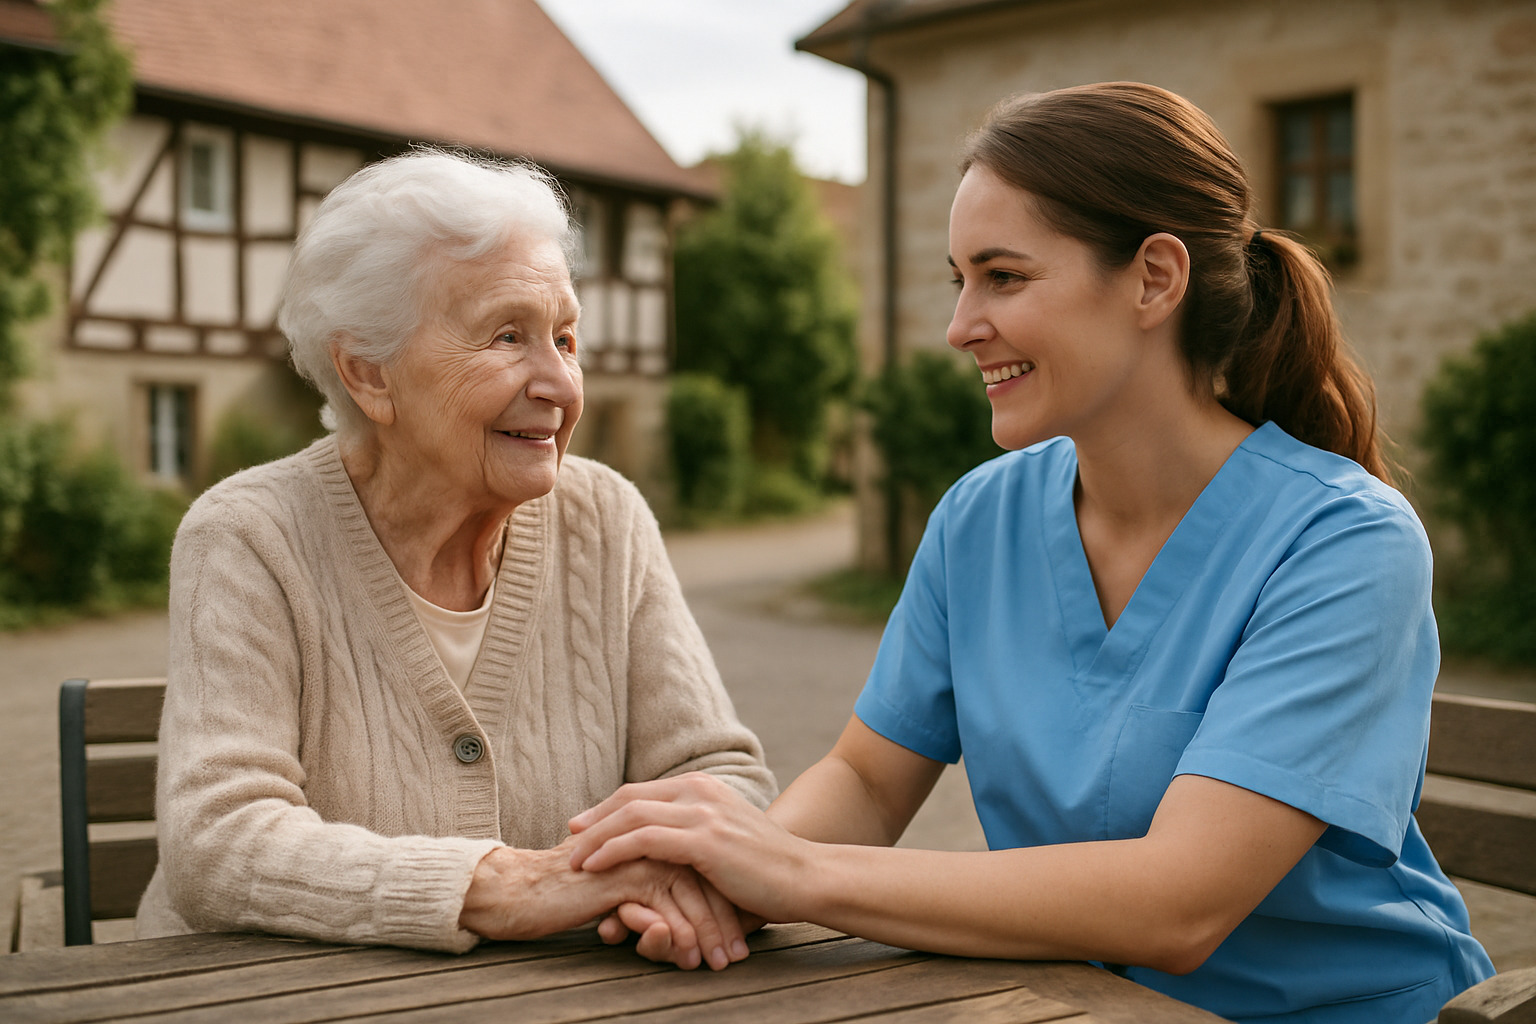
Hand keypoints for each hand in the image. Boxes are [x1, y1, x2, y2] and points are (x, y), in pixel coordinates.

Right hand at [458, 839, 747, 969]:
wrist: (522, 892)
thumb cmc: (570, 895)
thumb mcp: (622, 894)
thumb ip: (651, 895)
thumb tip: (678, 925)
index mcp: (656, 835)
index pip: (705, 868)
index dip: (725, 905)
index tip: (740, 939)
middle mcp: (652, 839)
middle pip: (705, 879)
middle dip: (725, 922)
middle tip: (739, 957)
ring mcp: (638, 854)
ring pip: (689, 894)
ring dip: (707, 933)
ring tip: (718, 964)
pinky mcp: (622, 875)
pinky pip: (662, 907)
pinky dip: (678, 936)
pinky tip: (686, 958)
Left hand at [568, 773, 811, 923]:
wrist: (804, 877)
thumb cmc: (765, 869)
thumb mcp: (725, 839)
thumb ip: (693, 834)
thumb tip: (662, 847)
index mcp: (704, 787)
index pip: (641, 791)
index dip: (606, 809)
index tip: (581, 826)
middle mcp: (700, 791)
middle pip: (628, 798)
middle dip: (593, 819)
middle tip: (567, 838)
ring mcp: (702, 813)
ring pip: (630, 817)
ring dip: (594, 837)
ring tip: (572, 858)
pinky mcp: (703, 840)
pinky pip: (643, 840)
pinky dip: (612, 850)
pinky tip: (595, 865)